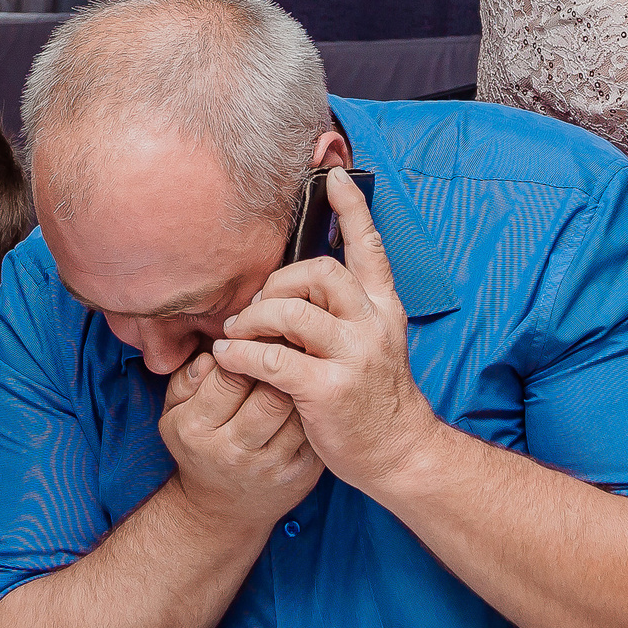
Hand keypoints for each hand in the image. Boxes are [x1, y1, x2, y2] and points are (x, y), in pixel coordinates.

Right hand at [158, 350, 321, 530]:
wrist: (221, 511)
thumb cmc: (198, 447)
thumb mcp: (174, 415)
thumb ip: (185, 380)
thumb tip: (215, 352)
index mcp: (197, 429)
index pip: (231, 375)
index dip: (250, 347)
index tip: (260, 335)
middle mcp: (234, 450)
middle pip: (272, 392)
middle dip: (285, 361)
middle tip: (292, 342)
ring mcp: (271, 465)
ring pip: (301, 409)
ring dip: (307, 380)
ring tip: (307, 361)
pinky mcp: (301, 474)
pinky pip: (317, 429)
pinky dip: (320, 405)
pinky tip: (316, 390)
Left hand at [212, 169, 452, 497]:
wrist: (399, 453)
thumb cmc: (374, 398)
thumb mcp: (372, 343)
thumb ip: (344, 312)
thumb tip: (297, 284)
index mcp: (384, 308)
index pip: (369, 246)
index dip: (352, 208)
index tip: (332, 174)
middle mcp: (373, 324)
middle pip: (321, 272)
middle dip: (279, 281)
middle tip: (257, 307)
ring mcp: (353, 355)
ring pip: (292, 312)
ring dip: (253, 318)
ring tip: (235, 335)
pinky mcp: (328, 389)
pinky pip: (272, 359)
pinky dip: (241, 355)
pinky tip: (228, 359)